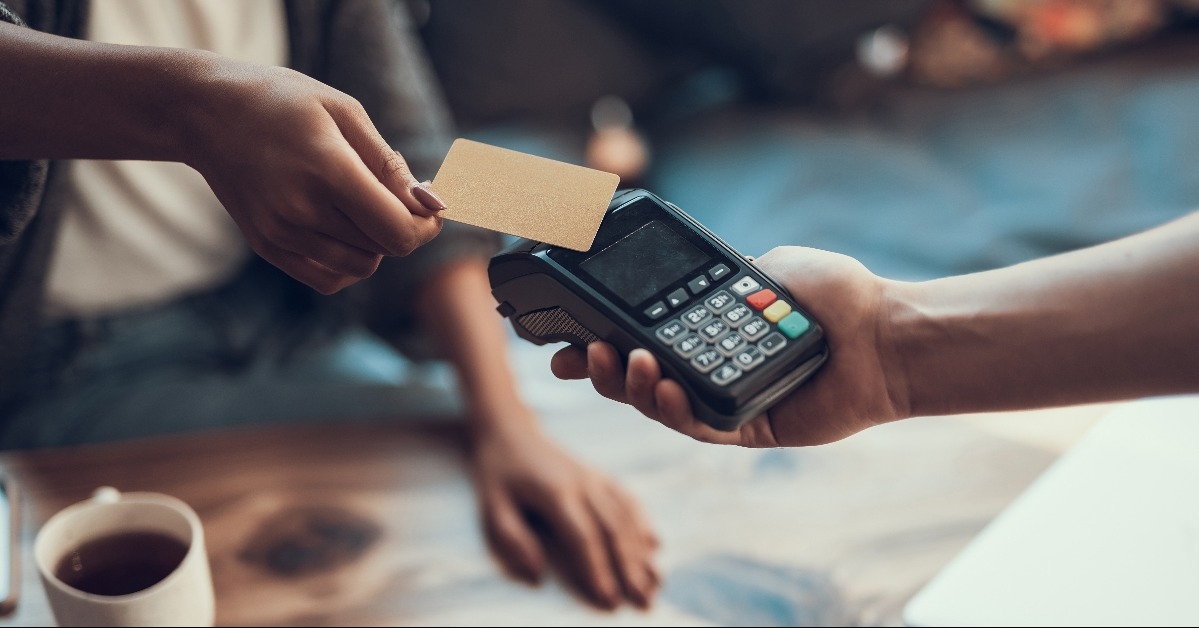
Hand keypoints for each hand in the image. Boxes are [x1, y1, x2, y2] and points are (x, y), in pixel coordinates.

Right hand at [185, 57, 444, 293]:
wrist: (204, 112)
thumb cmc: (282, 101)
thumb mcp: (344, 112)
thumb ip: (390, 165)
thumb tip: (432, 205)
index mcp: (327, 171)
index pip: (397, 231)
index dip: (427, 226)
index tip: (431, 205)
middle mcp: (301, 210)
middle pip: (383, 249)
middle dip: (404, 228)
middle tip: (396, 194)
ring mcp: (280, 234)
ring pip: (360, 267)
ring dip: (376, 245)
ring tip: (362, 206)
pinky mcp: (267, 246)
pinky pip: (329, 279)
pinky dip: (349, 263)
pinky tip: (345, 229)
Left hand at [469, 412, 659, 609]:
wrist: (510, 431)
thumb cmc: (498, 476)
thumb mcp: (491, 508)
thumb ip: (512, 541)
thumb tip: (538, 576)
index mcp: (555, 492)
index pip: (583, 537)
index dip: (598, 569)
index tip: (609, 600)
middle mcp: (582, 483)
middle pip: (613, 529)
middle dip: (630, 567)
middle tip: (644, 601)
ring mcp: (594, 477)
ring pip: (625, 517)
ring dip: (641, 552)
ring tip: (654, 583)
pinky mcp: (600, 475)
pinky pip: (627, 499)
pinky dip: (643, 522)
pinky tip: (654, 544)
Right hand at [551, 246, 908, 446]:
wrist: (884, 333)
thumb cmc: (836, 298)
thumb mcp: (766, 268)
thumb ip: (721, 276)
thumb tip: (690, 277)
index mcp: (707, 331)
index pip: (643, 338)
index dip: (602, 340)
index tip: (565, 335)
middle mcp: (709, 368)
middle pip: (638, 378)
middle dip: (598, 370)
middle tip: (573, 356)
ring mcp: (725, 400)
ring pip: (660, 405)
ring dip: (633, 386)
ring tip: (628, 362)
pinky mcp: (746, 428)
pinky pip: (700, 426)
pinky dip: (677, 409)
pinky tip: (667, 386)